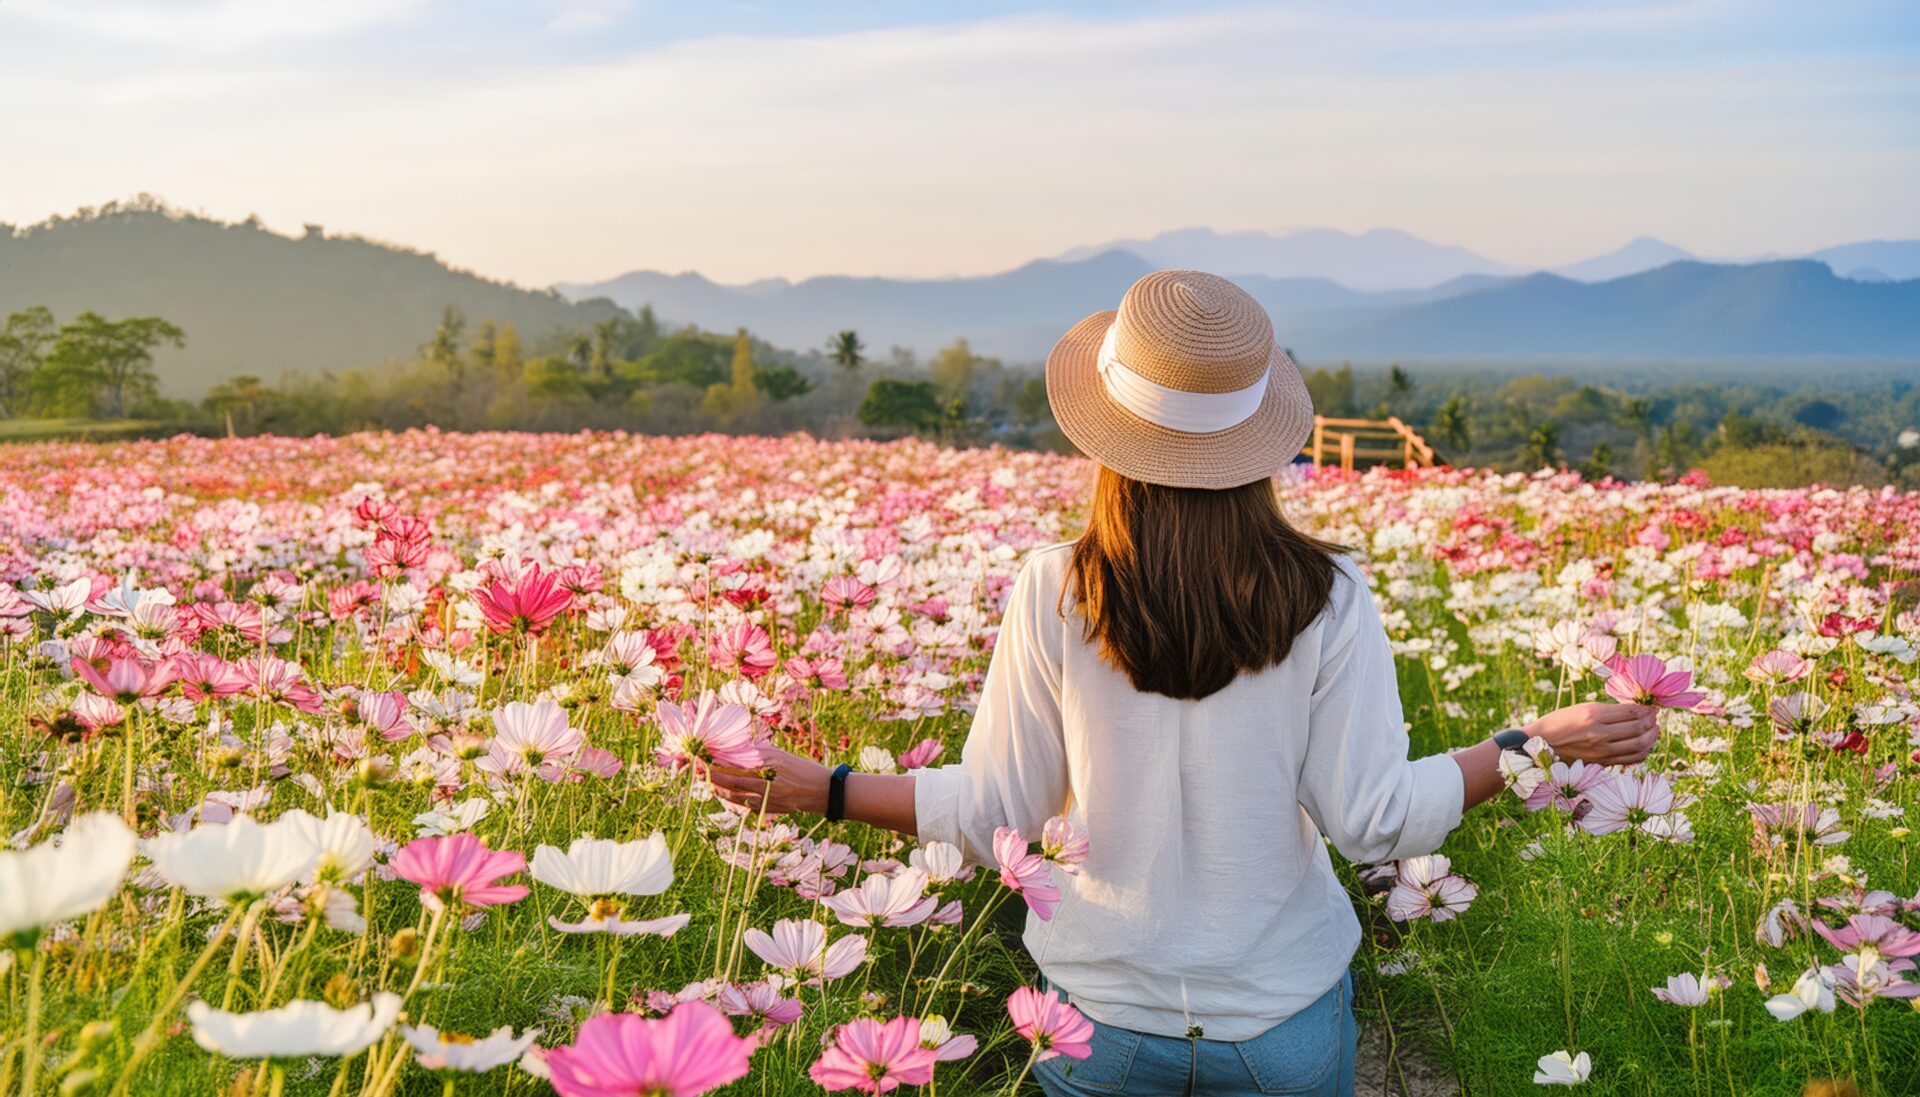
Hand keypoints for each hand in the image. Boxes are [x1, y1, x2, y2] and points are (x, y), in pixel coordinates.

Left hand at [710, 745, 832, 816]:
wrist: (824, 792)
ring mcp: (765, 802)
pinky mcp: (769, 810)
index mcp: (766, 772)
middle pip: (730, 784)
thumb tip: (736, 749)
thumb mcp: (781, 755)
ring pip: (734, 798)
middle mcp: (764, 788)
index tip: (701, 759)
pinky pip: (745, 805)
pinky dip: (733, 799)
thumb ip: (758, 753)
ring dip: (719, 789)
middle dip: (712, 777)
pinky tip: (727, 793)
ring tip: (709, 781)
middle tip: (698, 770)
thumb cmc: (804, 769)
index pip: (733, 768)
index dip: (715, 765)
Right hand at [1524, 701, 1660, 766]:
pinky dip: (1643, 751)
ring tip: (1654, 730)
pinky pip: (1630, 759)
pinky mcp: (1601, 762)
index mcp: (1593, 715)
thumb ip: (1606, 711)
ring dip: (1651, 736)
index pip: (1630, 711)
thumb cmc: (1559, 722)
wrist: (1540, 744)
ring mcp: (1601, 750)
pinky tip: (1646, 745)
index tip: (1651, 706)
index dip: (1646, 709)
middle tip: (1655, 717)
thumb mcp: (1581, 709)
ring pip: (1638, 744)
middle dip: (1651, 721)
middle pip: (1638, 727)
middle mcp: (1599, 733)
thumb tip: (1633, 710)